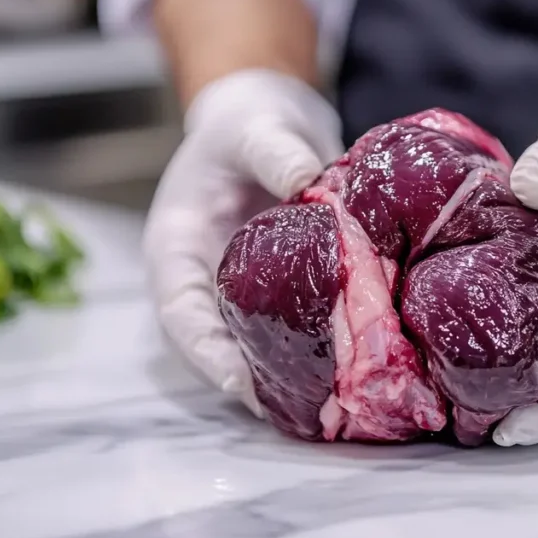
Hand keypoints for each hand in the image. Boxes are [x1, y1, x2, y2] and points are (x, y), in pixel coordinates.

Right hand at [143, 69, 342, 414]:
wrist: (265, 125)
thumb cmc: (243, 127)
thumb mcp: (252, 128)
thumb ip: (275, 153)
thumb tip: (308, 182)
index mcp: (178, 250)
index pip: (180, 313)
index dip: (205, 353)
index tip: (238, 384)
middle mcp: (207, 283)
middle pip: (217, 348)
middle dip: (254, 383)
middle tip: (304, 411)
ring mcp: (244, 294)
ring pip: (256, 348)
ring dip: (291, 378)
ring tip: (335, 406)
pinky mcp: (282, 294)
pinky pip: (295, 329)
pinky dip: (322, 351)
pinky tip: (360, 370)